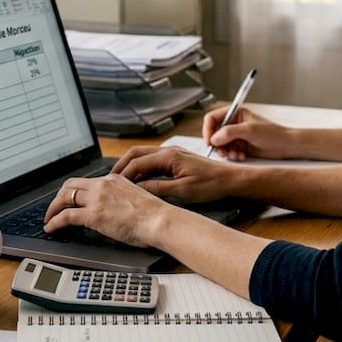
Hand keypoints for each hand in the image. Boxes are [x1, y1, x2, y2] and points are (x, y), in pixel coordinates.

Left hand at [43, 173, 169, 246]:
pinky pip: (65, 216)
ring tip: (49, 219)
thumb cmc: (155, 215)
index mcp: (113, 180)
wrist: (160, 220)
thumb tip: (113, 209)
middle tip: (54, 208)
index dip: (73, 191)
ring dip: (53, 208)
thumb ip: (120, 198)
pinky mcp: (93, 215)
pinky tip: (51, 228)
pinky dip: (54, 222)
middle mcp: (103, 185)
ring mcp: (97, 199)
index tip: (69, 199)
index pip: (86, 182)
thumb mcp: (135, 197)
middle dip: (59, 197)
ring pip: (64, 197)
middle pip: (70, 185)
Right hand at [110, 145, 245, 203]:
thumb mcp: (183, 191)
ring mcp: (172, 153)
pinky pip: (152, 159)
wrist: (231, 179)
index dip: (123, 174)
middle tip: (110, 180)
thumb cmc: (212, 185)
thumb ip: (158, 189)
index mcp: (169, 156)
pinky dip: (141, 168)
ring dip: (130, 166)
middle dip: (121, 166)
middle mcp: (169, 151)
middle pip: (136, 153)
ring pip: (143, 155)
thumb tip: (138, 190)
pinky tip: (139, 180)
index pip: (137, 163)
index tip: (113, 185)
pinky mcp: (176, 158)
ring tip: (121, 181)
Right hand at [202, 107, 295, 160]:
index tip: (210, 141)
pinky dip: (232, 155)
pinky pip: (228, 152)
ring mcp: (237, 136)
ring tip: (235, 154)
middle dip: (217, 144)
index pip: (212, 118)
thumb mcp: (249, 130)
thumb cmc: (272, 133)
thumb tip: (214, 138)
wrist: (285, 146)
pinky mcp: (240, 146)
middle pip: (214, 133)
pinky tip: (241, 156)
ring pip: (220, 144)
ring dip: (225, 151)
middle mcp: (234, 124)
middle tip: (222, 151)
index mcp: (235, 113)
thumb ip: (230, 132)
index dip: (208, 130)